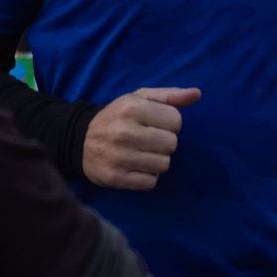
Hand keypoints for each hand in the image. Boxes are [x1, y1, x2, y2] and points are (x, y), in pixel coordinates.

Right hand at [83, 88, 201, 190]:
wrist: (80, 141)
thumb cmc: (118, 117)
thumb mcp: (139, 99)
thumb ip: (170, 96)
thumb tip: (197, 94)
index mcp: (131, 107)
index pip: (176, 120)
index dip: (169, 122)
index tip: (154, 123)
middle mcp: (124, 132)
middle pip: (172, 144)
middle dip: (164, 142)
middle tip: (148, 139)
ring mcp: (119, 157)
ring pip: (164, 164)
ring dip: (157, 160)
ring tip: (141, 152)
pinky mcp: (116, 178)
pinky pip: (151, 182)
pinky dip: (147, 176)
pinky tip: (135, 166)